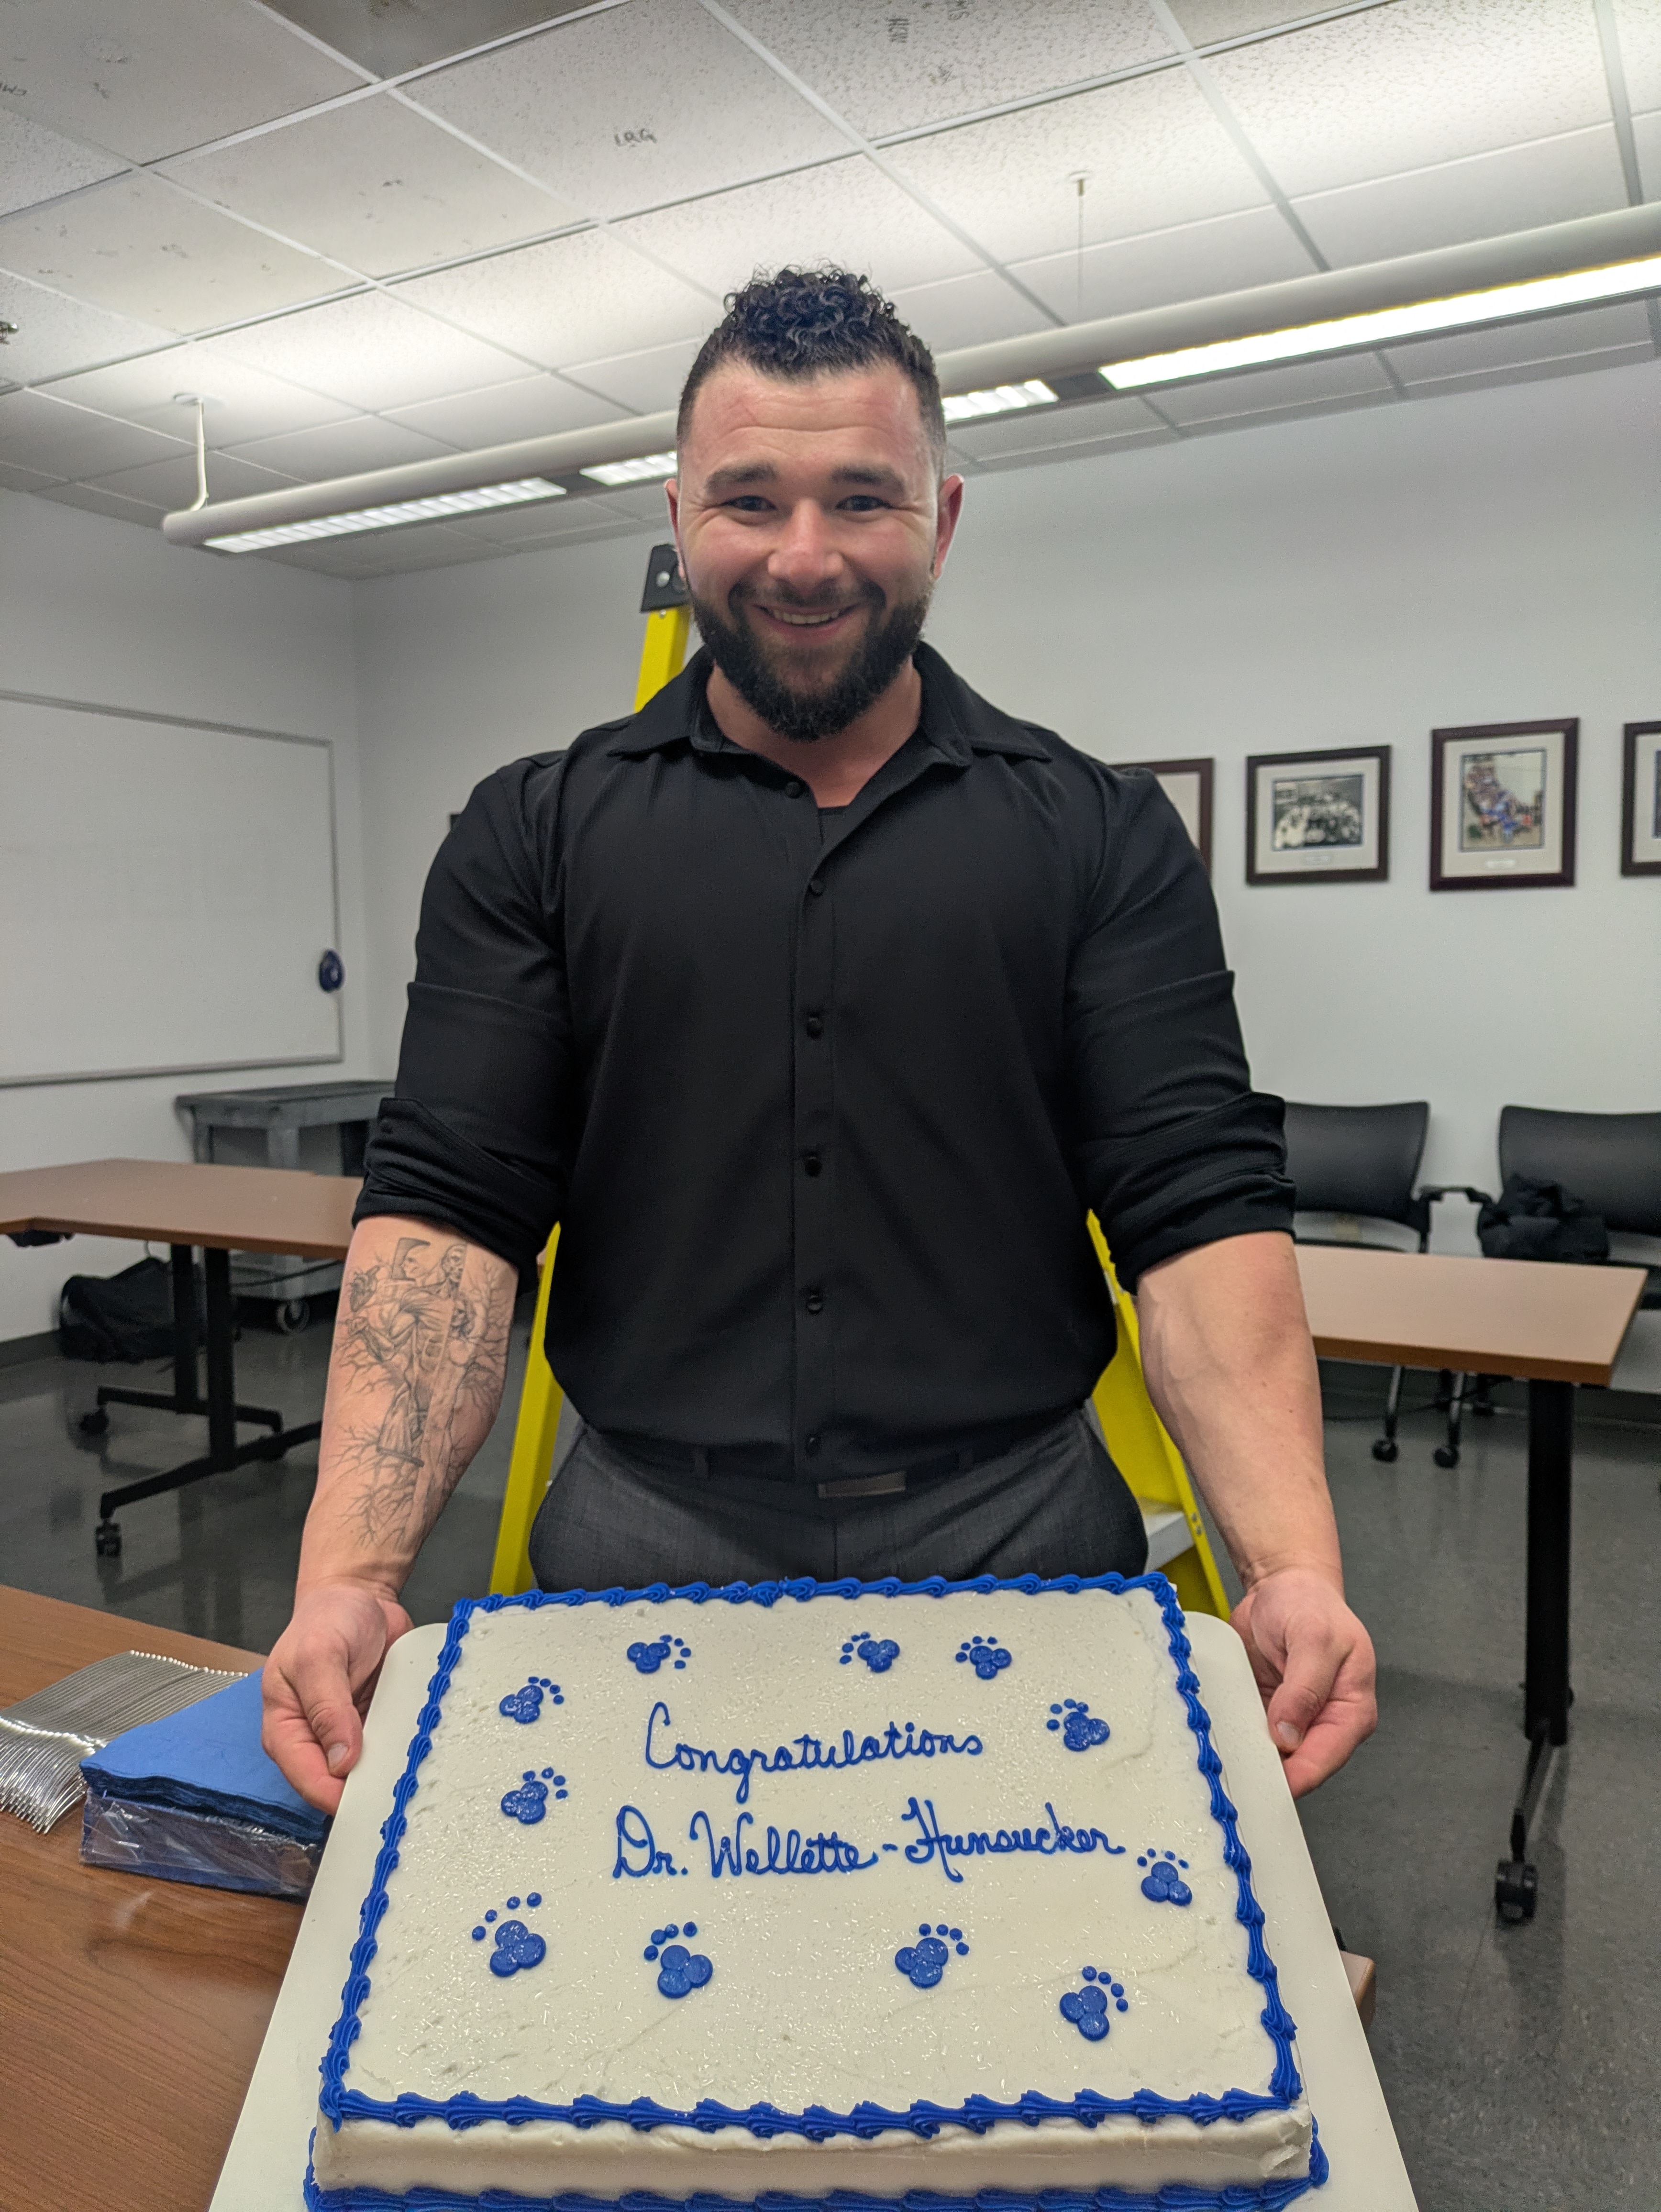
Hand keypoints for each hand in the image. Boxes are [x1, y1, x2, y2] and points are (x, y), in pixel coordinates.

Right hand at [262, 1578, 412, 1813]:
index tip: (367, 1801)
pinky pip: (393, 1747)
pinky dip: (408, 1749)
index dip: (334, 1795)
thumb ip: (327, 1707)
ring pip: (370, 1770)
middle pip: (338, 1783)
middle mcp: (316, 1738)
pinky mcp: (377, 1722)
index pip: (306, 1778)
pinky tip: (427, 1750)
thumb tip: (340, 1760)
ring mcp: (349, 1733)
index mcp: (286, 1728)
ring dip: (392, 1772)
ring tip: (418, 1774)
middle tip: (399, 1793)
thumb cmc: (326, 1619)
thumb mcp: (319, 1656)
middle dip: (367, 1789)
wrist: (359, 1595)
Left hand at [1229, 1567, 1375, 1797]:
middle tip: (1233, 1775)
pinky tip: (1214, 1740)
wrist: (1283, 1585)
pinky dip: (1233, 1738)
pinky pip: (1249, 1735)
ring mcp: (1293, 1720)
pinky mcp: (1266, 1712)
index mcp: (1351, 1711)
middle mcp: (1324, 1723)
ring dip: (1246, 1758)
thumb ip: (1304, 1688)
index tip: (1263, 1785)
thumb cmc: (1310, 1605)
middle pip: (1297, 1766)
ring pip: (1270, 1757)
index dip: (1295, 1777)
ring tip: (1219, 1760)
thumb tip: (1289, 1736)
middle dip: (1267, 1773)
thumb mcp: (1313, 1639)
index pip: (1324, 1758)